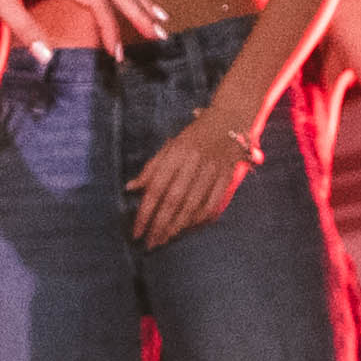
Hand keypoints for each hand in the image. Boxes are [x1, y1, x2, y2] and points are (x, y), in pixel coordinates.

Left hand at [126, 106, 264, 248]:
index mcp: (175, 153)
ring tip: (166, 239)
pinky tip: (190, 228)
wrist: (230, 118)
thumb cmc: (195, 135)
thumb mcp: (170, 146)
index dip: (145, 212)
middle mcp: (193, 161)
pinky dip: (201, 219)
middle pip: (174, 200)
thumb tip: (130, 188)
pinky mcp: (227, 175)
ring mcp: (212, 169)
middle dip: (160, 225)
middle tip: (151, 243)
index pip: (156, 188)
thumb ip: (151, 168)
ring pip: (193, 204)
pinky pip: (214, 203)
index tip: (137, 232)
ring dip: (178, 226)